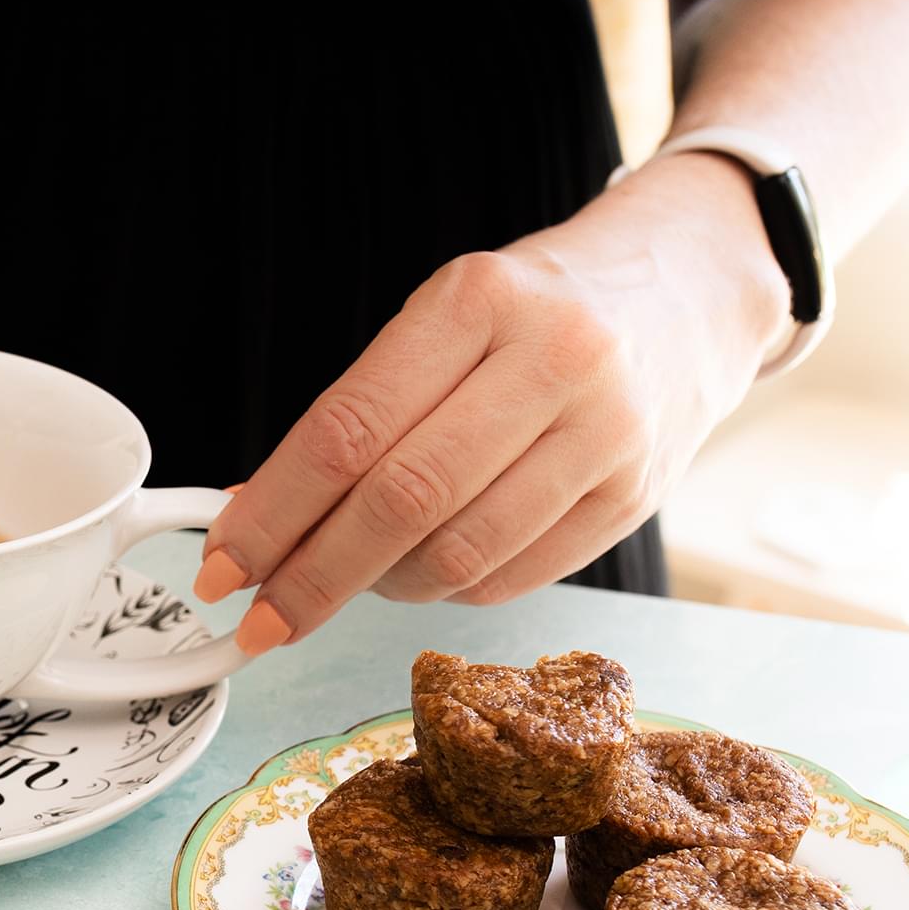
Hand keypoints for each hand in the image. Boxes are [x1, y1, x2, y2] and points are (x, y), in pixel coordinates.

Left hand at [193, 152, 791, 650]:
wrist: (687, 291)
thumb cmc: (533, 310)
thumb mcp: (442, 320)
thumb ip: (358, 411)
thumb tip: (256, 510)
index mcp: (477, 301)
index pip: (350, 429)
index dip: (274, 510)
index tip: (222, 565)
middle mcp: (551, 361)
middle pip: (401, 501)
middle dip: (312, 575)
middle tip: (258, 618)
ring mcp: (605, 434)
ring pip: (459, 554)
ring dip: (379, 588)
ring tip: (343, 581)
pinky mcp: (635, 496)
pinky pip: (513, 576)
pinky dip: (447, 591)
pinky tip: (418, 574)